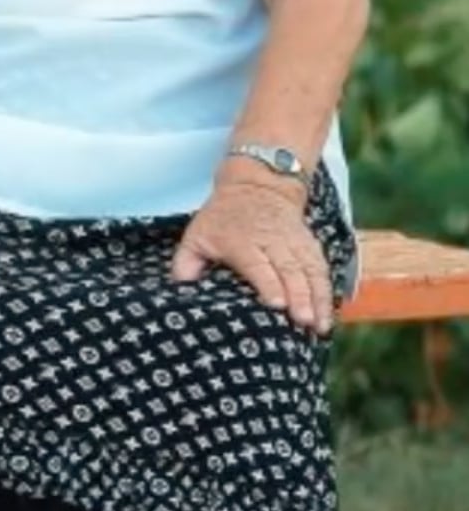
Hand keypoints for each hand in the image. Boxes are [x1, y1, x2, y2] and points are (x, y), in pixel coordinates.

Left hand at [173, 169, 333, 333]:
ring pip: (311, 270)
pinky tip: (330, 311)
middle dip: (300, 297)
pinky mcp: (310, 244)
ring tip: (321, 325)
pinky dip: (328, 288)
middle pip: (290, 270)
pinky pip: (322, 267)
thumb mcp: (197, 234)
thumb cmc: (222, 217)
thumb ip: (187, 262)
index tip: (278, 305)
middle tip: (305, 321)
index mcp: (242, 241)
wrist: (257, 185)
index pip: (258, 264)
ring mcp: (295, 242)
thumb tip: (181, 286)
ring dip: (319, 297)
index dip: (270, 284)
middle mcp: (273, 241)